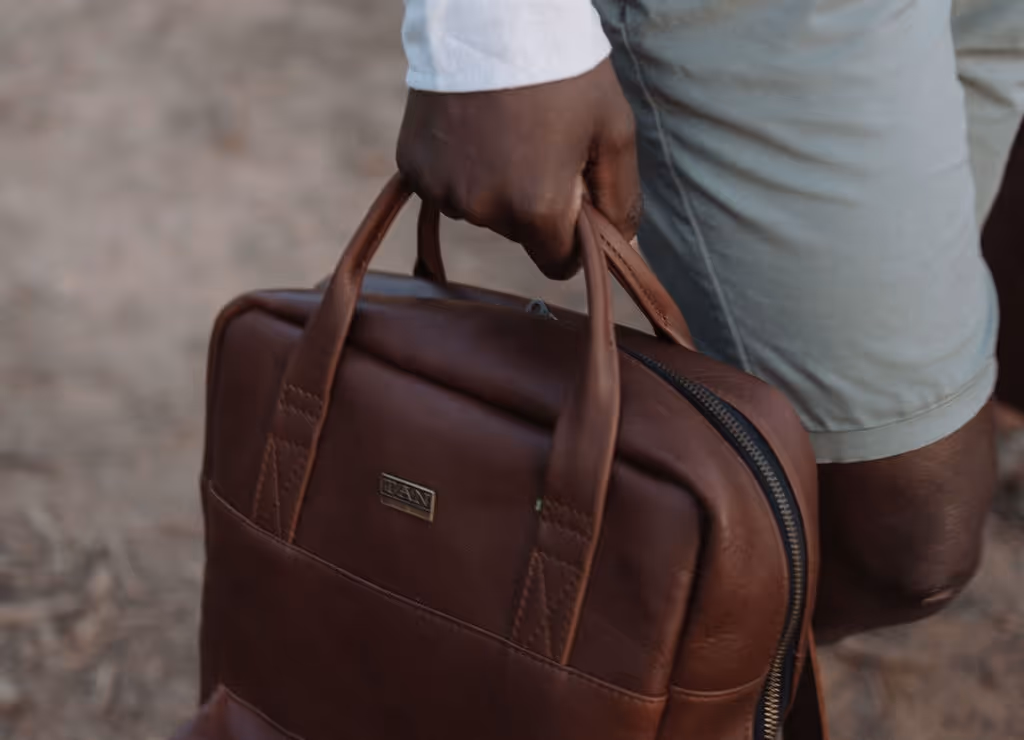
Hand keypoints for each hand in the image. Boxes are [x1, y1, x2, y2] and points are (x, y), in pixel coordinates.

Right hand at [396, 59, 640, 278]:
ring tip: (503, 130)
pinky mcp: (414, 168)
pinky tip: (471, 129)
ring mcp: (443, 189)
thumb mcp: (613, 132)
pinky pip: (444, 187)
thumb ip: (621, 201)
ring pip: (480, 210)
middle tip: (538, 145)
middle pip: (518, 234)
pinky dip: (459, 168)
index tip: (572, 205)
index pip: (557, 264)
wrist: (493, 15)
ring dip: (494, 185)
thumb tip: (623, 251)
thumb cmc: (564, 72)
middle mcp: (485, 209)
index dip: (571, 241)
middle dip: (532, 204)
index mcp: (537, 208)